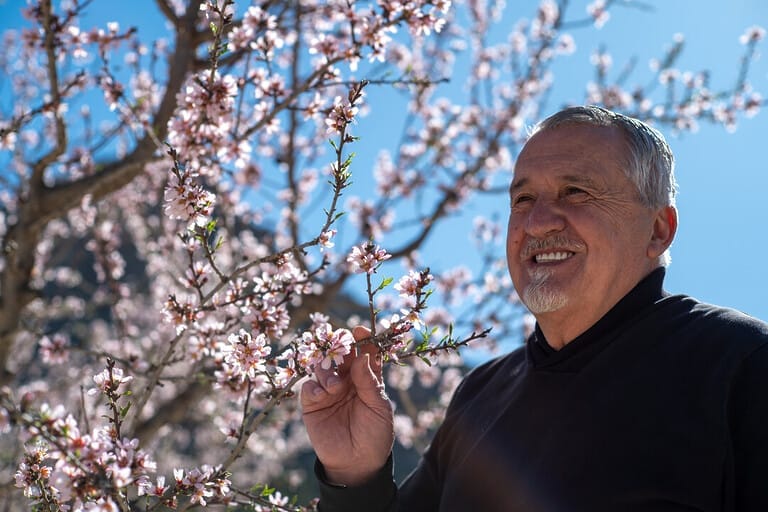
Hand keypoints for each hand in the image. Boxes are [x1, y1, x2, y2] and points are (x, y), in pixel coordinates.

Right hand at [301, 326, 393, 485]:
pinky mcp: (313, 405)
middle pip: (340, 355)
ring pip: (322, 367)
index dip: (363, 340)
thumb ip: (370, 382)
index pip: (364, 353)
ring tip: (335, 386)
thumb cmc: (375, 435)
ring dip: (327, 370)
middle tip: (339, 345)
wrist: (358, 464)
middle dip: (339, 347)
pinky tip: (323, 395)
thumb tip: (362, 356)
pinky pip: (309, 387)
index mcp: (367, 379)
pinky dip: (314, 386)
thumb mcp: (379, 407)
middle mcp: (347, 381)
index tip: (360, 329)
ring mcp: (329, 391)